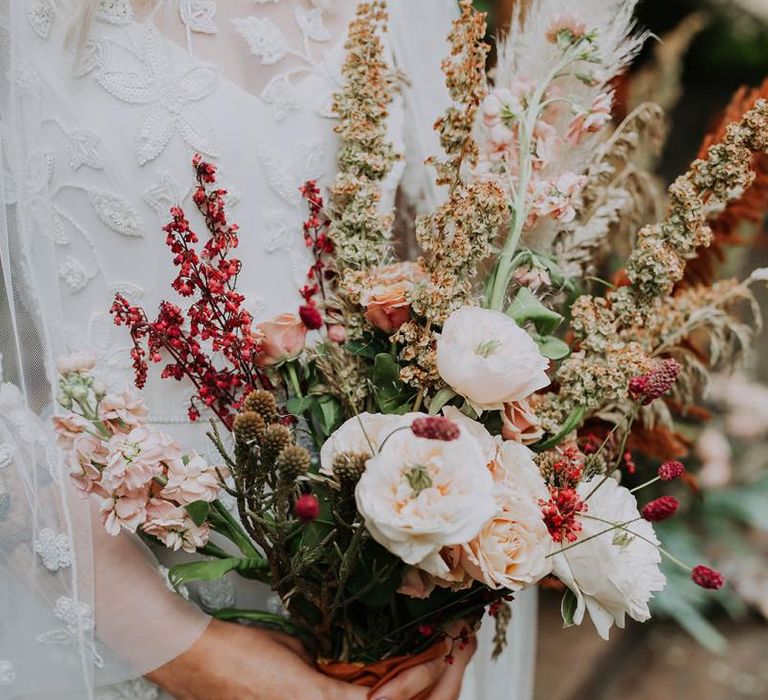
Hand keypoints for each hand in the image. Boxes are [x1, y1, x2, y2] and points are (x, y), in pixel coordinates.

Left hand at [146, 618, 464, 699]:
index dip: (433, 690)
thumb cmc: (246, 661)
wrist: (205, 660)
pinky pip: (382, 699)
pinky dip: (410, 678)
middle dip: (446, 684)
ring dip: (438, 677)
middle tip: (463, 651)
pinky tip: (429, 656)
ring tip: (454, 648)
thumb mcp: (306, 664)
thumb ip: (341, 669)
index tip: (451, 658)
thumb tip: (378, 653)